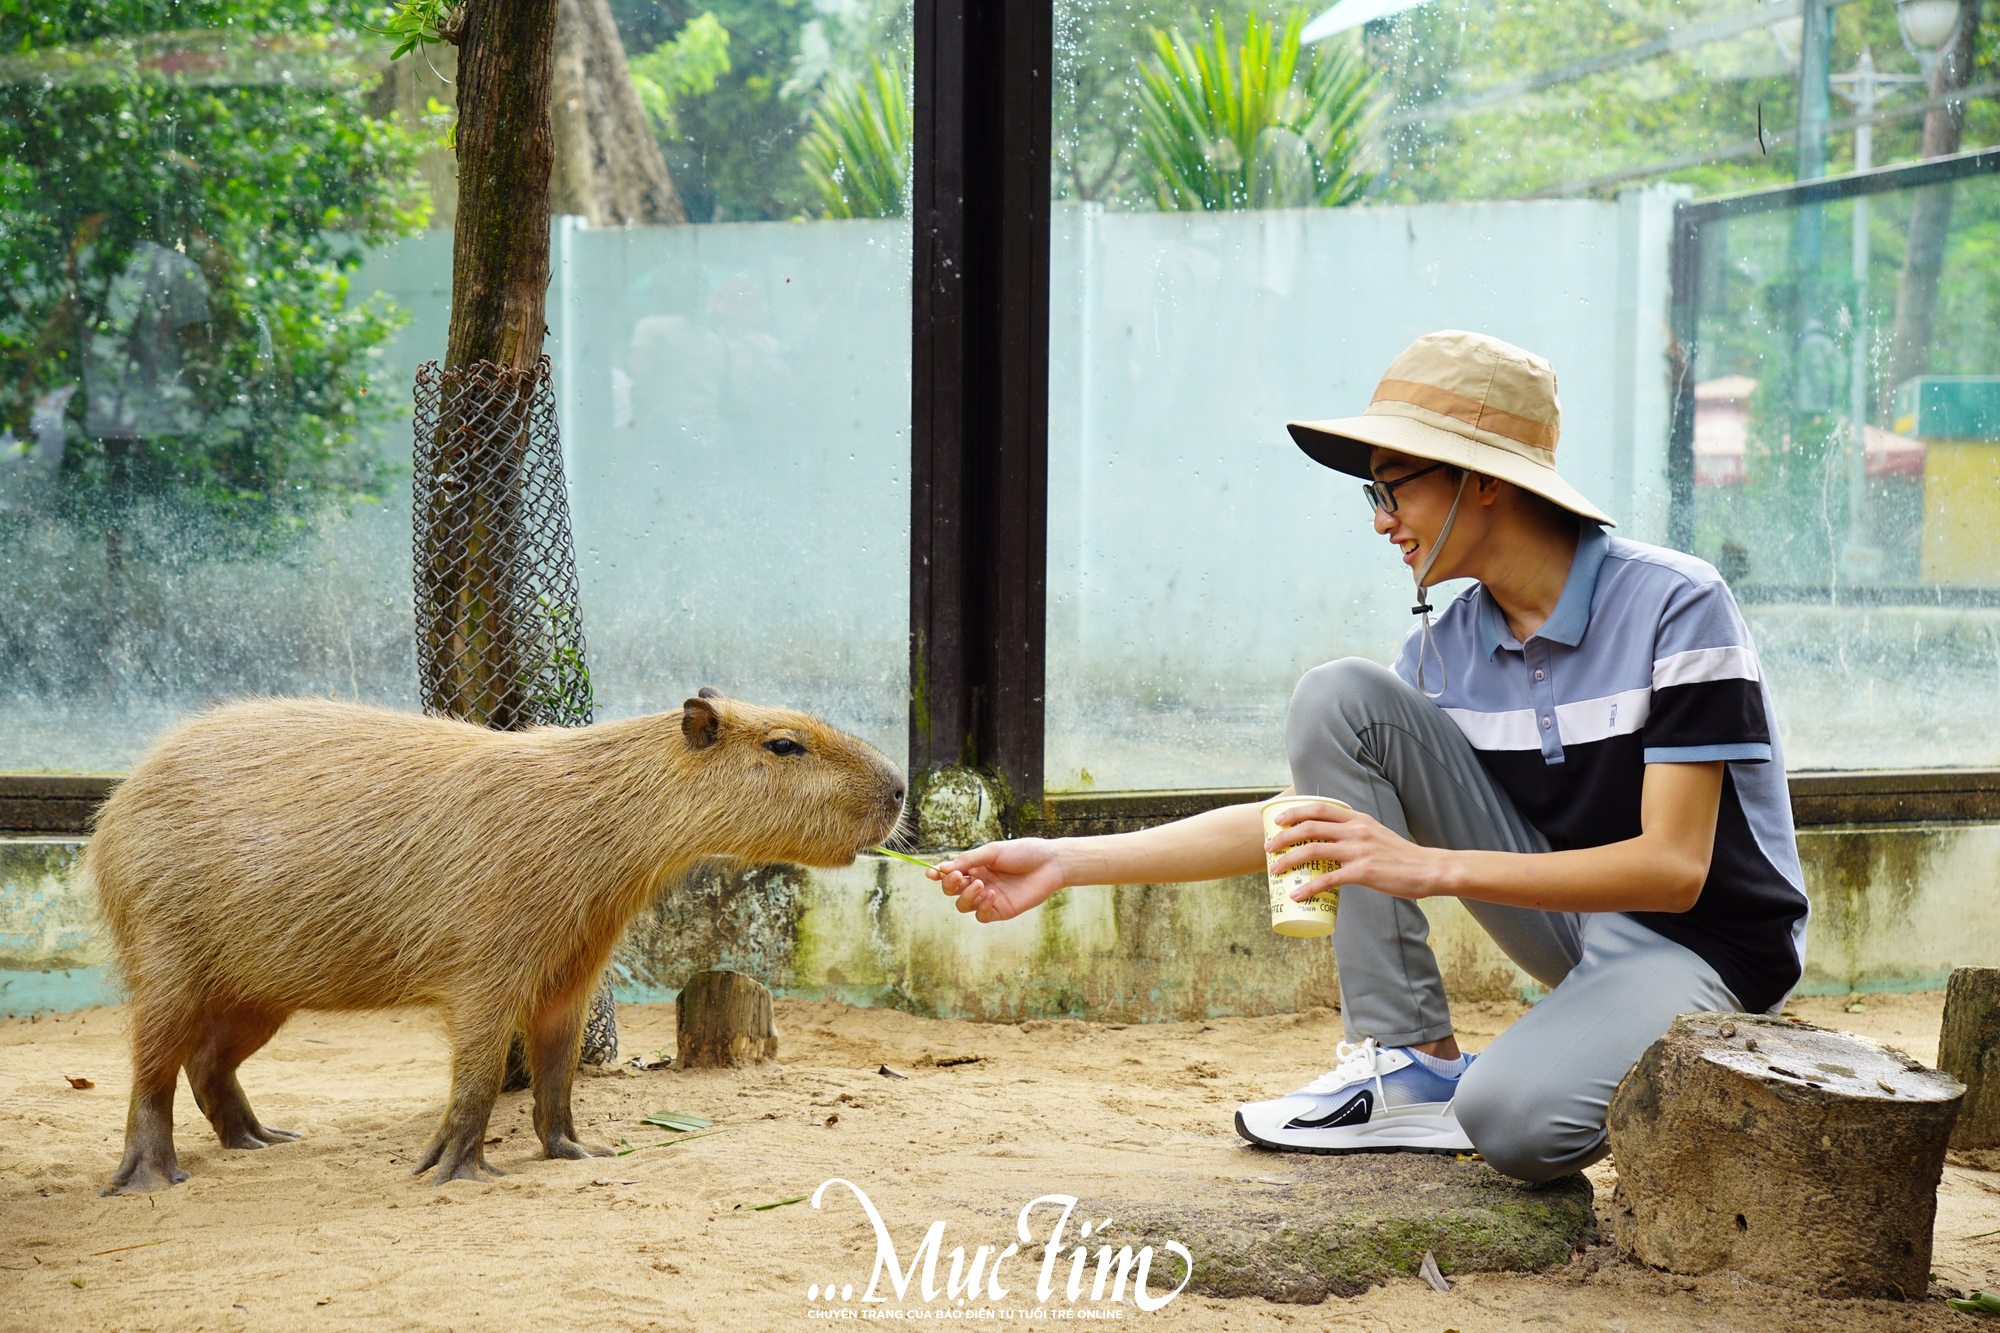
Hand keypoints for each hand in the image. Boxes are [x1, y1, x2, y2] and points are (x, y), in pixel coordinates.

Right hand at [926, 838, 1065, 921]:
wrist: (1050, 863)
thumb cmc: (1024, 852)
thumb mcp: (993, 851)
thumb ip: (969, 860)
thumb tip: (942, 868)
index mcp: (977, 866)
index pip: (951, 874)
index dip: (939, 875)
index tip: (931, 873)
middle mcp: (980, 883)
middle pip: (953, 891)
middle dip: (950, 885)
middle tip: (959, 877)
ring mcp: (990, 898)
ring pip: (964, 906)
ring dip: (966, 896)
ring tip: (981, 885)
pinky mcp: (1001, 911)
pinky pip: (982, 916)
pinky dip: (982, 907)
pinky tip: (992, 895)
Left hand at [1265, 801, 1446, 901]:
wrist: (1427, 869)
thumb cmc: (1401, 855)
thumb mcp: (1376, 833)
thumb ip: (1355, 832)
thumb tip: (1332, 838)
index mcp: (1358, 819)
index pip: (1319, 808)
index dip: (1294, 812)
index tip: (1278, 820)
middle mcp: (1355, 830)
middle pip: (1309, 827)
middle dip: (1283, 837)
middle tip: (1268, 848)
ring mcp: (1358, 851)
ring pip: (1313, 850)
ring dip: (1288, 860)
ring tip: (1274, 870)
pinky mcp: (1363, 872)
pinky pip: (1327, 879)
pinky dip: (1308, 887)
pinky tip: (1297, 894)